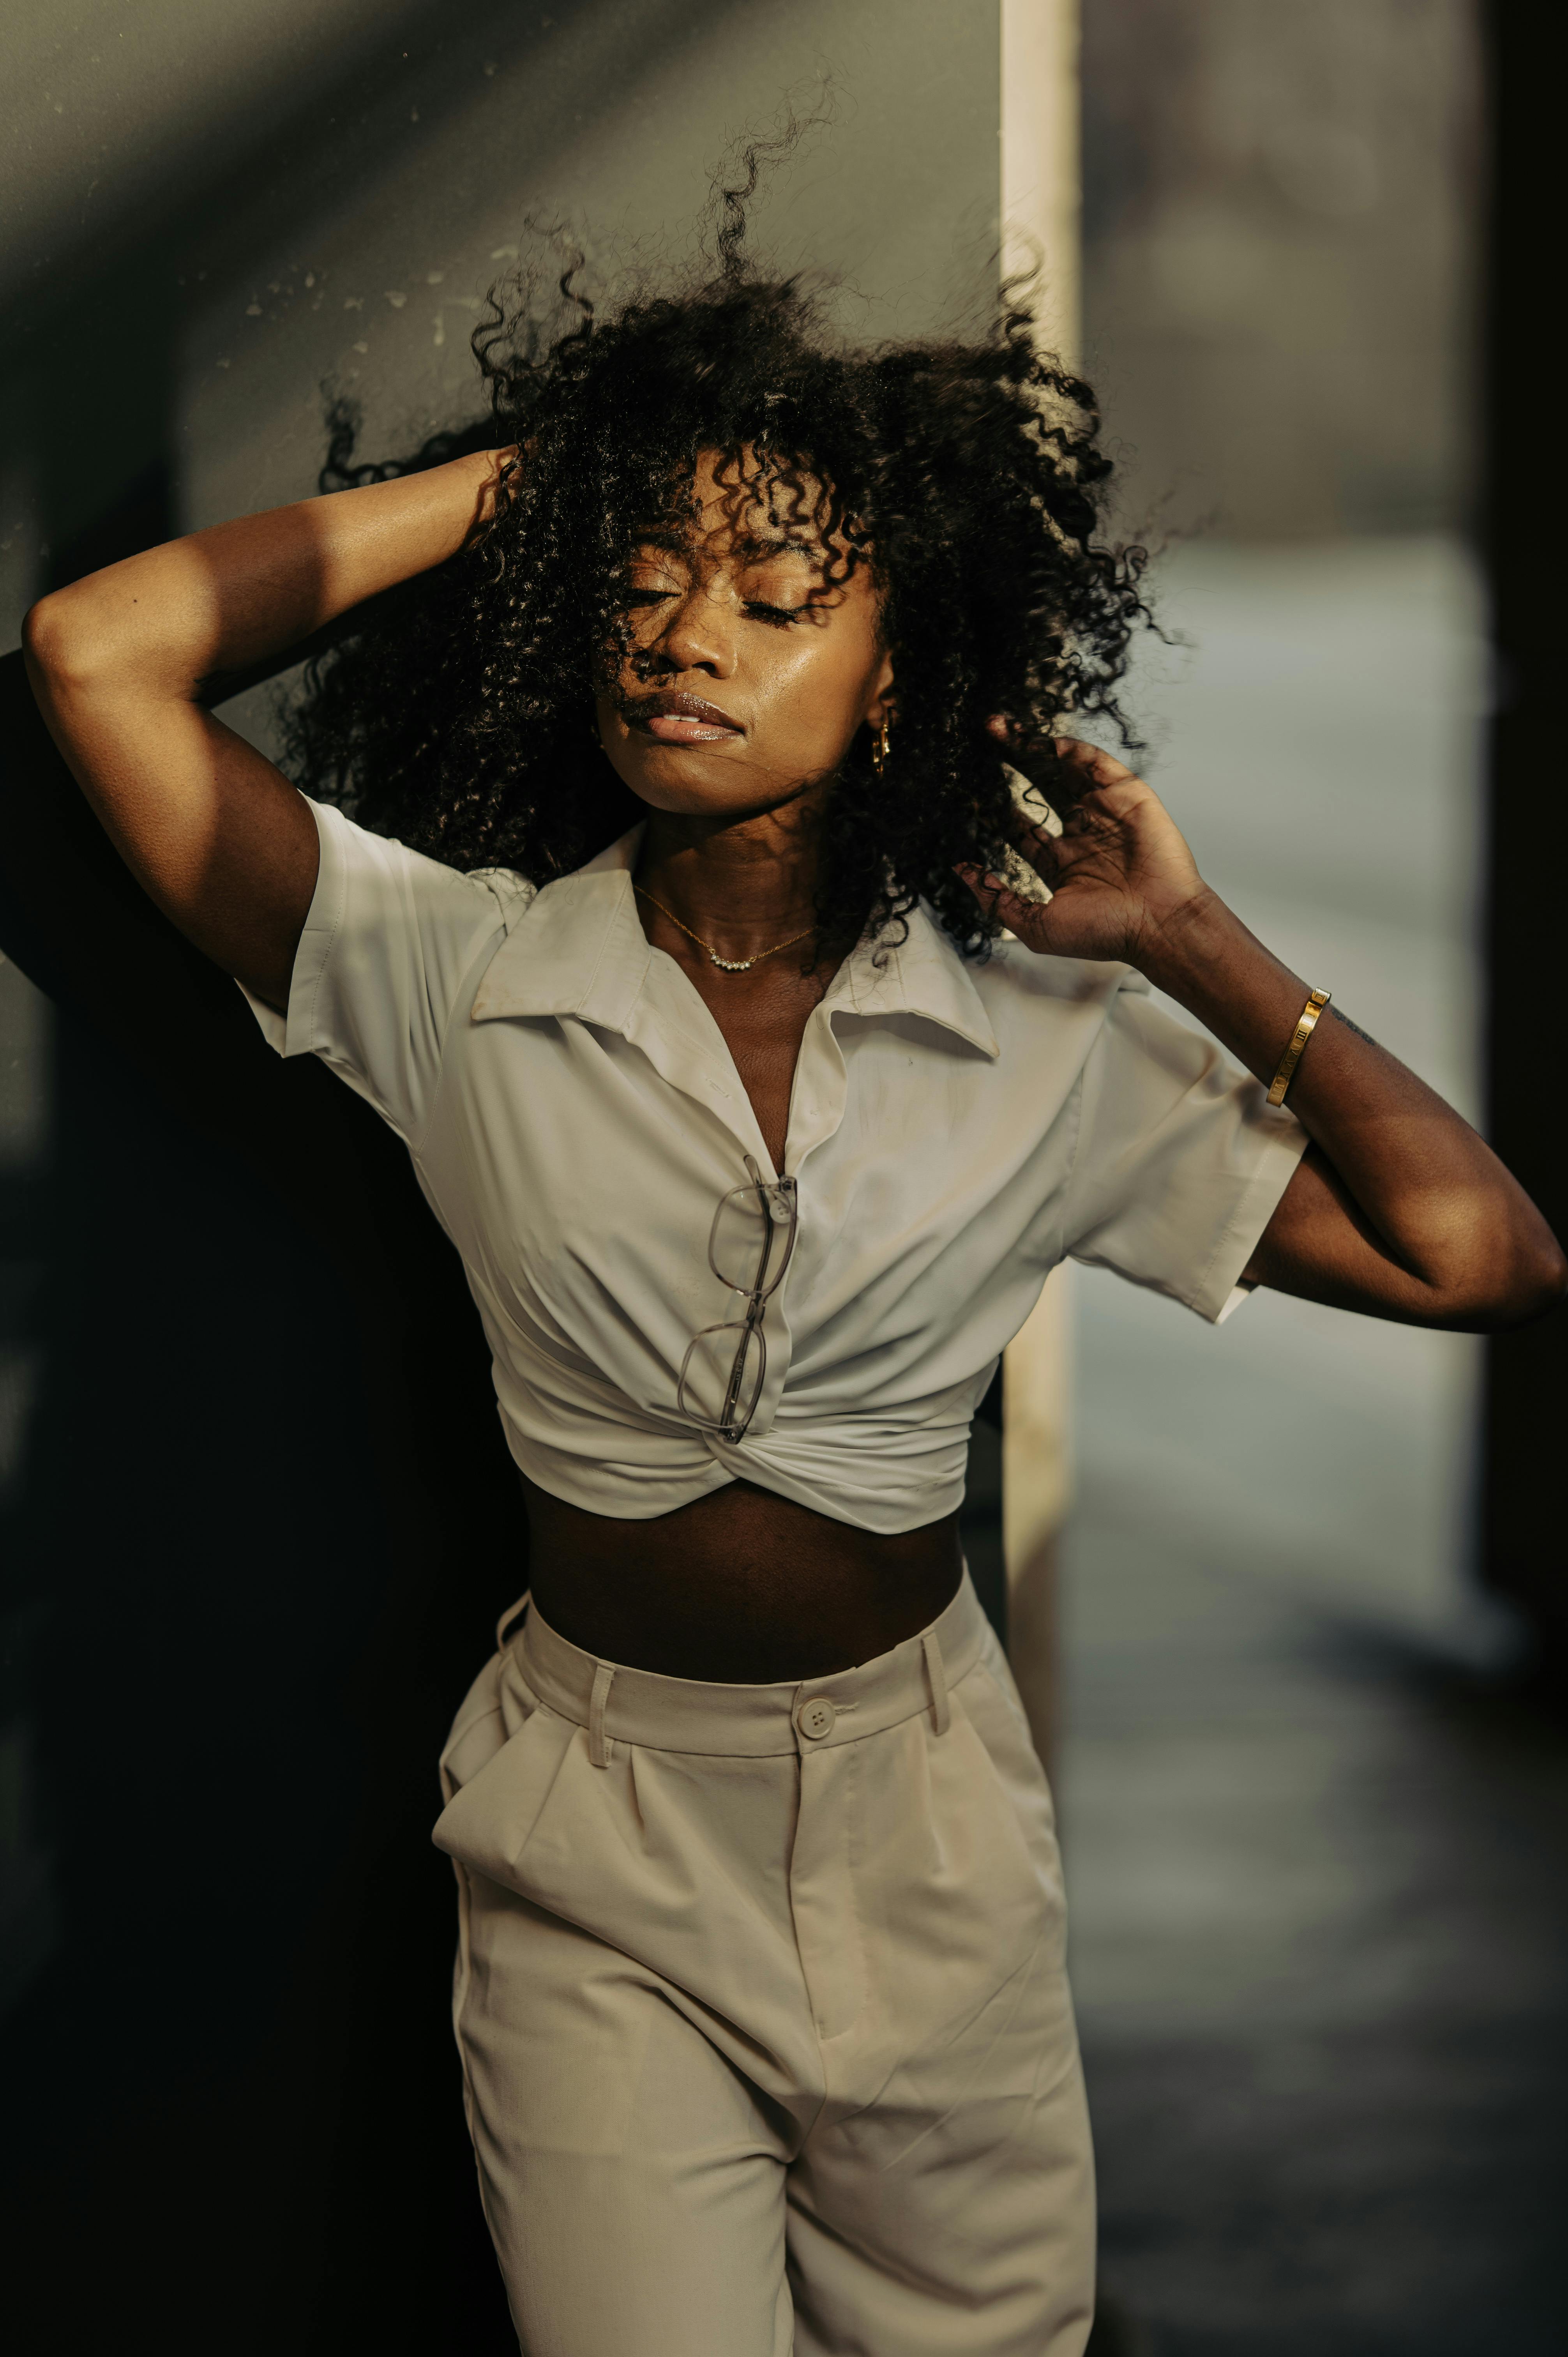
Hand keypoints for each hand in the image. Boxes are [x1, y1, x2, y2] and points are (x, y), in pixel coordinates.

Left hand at [959, 737, 1210, 968]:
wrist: (1158, 923)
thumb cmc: (1106, 932)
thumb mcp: (1036, 925)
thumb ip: (997, 900)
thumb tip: (963, 873)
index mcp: (1061, 864)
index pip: (1021, 829)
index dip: (995, 811)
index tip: (967, 793)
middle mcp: (1082, 834)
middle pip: (1039, 790)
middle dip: (1011, 766)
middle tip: (985, 742)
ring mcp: (1104, 812)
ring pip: (1062, 771)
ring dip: (1032, 749)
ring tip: (1001, 729)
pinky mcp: (1127, 795)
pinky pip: (1095, 763)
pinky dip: (1070, 749)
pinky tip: (1042, 741)